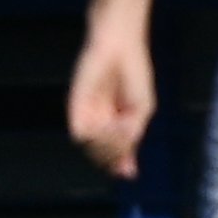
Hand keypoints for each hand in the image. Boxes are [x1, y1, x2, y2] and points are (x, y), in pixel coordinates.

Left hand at [67, 25, 155, 177]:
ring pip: (93, 149)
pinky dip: (98, 136)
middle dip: (118, 153)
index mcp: (116, 123)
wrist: (119, 45)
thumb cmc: (134, 72)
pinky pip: (81, 135)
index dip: (121, 164)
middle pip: (104, 156)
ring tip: (122, 125)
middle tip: (129, 134)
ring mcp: (87, 116)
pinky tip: (111, 122)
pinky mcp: (75, 107)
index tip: (129, 171)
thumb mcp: (142, 110)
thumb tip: (127, 172)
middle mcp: (99, 123)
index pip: (115, 155)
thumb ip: (131, 139)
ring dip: (110, 145)